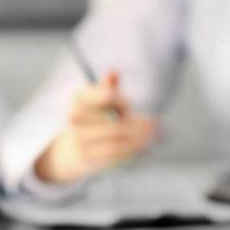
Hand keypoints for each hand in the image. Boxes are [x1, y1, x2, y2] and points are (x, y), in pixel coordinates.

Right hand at [33, 71, 156, 183]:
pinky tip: (145, 147)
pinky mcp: (87, 157)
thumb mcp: (98, 98)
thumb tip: (113, 72)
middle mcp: (75, 119)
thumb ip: (107, 87)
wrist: (74, 147)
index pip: (106, 97)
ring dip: (138, 141)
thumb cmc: (93, 116)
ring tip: (155, 137)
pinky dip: (131, 151)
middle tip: (155, 124)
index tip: (130, 105)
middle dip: (137, 125)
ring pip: (115, 142)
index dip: (121, 101)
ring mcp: (80, 140)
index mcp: (79, 98)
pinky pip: (113, 155)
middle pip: (113, 124)